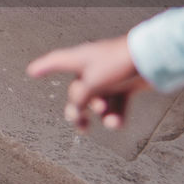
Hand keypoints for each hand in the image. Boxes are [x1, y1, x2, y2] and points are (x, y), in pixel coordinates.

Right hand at [26, 36, 150, 130]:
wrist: (151, 58)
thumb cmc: (118, 63)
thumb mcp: (92, 83)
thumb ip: (80, 99)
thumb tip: (76, 109)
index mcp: (80, 59)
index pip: (56, 61)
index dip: (44, 66)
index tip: (32, 72)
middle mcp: (92, 67)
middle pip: (77, 92)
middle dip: (79, 110)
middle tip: (81, 124)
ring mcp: (109, 76)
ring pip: (97, 101)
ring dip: (102, 115)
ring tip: (110, 121)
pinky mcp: (124, 84)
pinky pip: (115, 104)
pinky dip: (115, 115)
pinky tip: (118, 122)